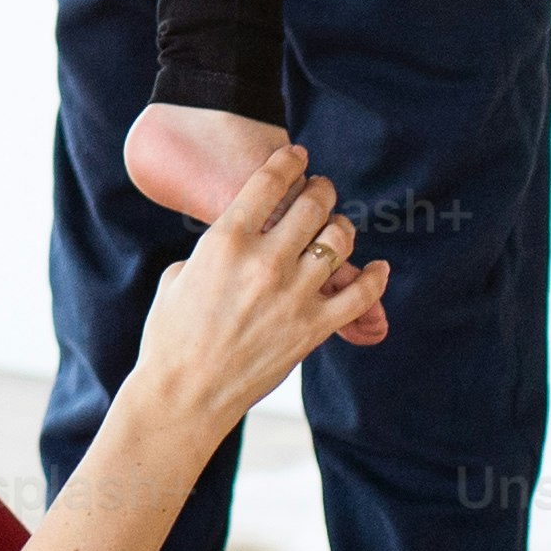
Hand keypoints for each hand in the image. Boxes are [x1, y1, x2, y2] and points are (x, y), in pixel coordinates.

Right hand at [129, 144, 382, 450]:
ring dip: (342, 227)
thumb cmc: (170, 338)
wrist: (184, 395)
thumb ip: (210, 252)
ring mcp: (294, 295)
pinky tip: (380, 268)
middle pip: (314, 204)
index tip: (297, 155)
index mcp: (225, 241)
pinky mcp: (313, 329)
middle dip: (321, 190)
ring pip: (340, 241)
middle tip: (321, 190)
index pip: (270, 181)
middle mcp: (265, 261)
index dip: (289, 160)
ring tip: (337, 227)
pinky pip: (360, 295)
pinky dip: (376, 278)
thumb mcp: (178, 276)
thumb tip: (232, 244)